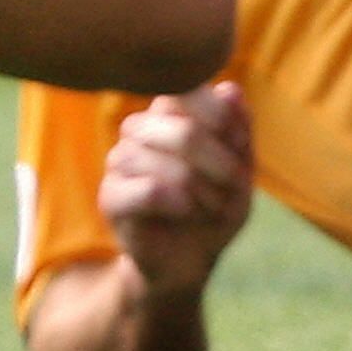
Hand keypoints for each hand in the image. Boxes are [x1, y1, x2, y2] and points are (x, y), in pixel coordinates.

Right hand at [97, 81, 252, 294]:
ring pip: (165, 162)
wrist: (189, 260)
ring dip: (203, 190)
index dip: (218, 118)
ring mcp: (119, 162)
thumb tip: (229, 89)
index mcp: (167, 115)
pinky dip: (181, 203)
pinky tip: (187, 211)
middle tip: (234, 185)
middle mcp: (138, 131)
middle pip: (182, 130)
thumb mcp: (240, 170)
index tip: (237, 146)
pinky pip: (149, 190)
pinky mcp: (111, 197)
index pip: (184, 91)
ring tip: (211, 206)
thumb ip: (238, 131)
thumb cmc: (214, 208)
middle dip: (220, 163)